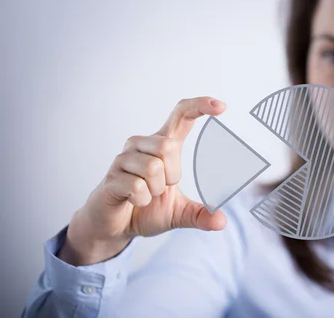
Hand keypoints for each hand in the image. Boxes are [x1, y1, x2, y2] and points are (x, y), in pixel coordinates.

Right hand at [58, 97, 226, 265]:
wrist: (113, 227)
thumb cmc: (144, 210)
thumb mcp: (178, 213)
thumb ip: (199, 214)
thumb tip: (221, 221)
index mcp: (162, 145)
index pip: (182, 115)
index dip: (200, 106)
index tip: (221, 106)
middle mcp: (142, 145)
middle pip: (167, 145)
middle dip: (172, 174)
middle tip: (162, 188)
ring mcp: (124, 160)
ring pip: (152, 168)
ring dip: (155, 190)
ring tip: (146, 195)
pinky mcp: (111, 177)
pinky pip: (136, 186)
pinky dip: (141, 200)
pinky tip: (134, 201)